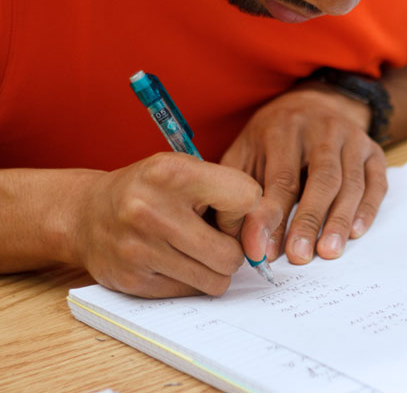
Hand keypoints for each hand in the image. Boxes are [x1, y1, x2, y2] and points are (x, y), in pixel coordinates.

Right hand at [71, 153, 261, 297]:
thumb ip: (229, 191)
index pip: (246, 198)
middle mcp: (151, 210)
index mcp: (172, 172)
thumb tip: (262, 238)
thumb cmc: (150, 189)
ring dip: (215, 269)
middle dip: (232, 248)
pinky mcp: (132, 281)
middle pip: (232, 253)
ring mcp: (139, 249)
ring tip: (197, 249)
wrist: (86, 213)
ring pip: (216, 280)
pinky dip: (192, 280)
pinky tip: (174, 260)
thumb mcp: (185, 169)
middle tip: (213, 235)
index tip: (227, 209)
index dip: (244, 210)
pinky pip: (191, 293)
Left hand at [221, 83, 387, 265]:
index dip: (273, 217)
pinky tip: (356, 232)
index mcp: (285, 128)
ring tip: (328, 252)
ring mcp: (353, 138)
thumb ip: (241, 194)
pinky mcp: (373, 151)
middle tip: (299, 256)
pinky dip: (367, 209)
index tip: (263, 251)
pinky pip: (376, 182)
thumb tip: (239, 240)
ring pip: (351, 183)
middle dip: (310, 220)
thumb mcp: (247, 153)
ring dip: (339, 221)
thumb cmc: (273, 137)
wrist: (313, 103)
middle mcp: (323, 129)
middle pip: (322, 179)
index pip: (282, 178)